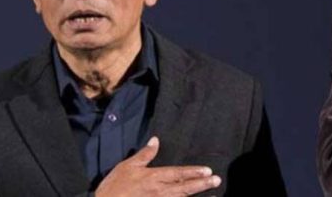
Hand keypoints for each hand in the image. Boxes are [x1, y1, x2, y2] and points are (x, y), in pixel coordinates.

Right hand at [95, 136, 221, 196]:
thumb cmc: (114, 188)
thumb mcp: (127, 166)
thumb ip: (144, 154)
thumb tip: (156, 139)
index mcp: (154, 178)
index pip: (178, 174)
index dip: (194, 172)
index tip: (208, 171)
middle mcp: (160, 192)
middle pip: (184, 188)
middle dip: (202, 184)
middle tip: (217, 181)